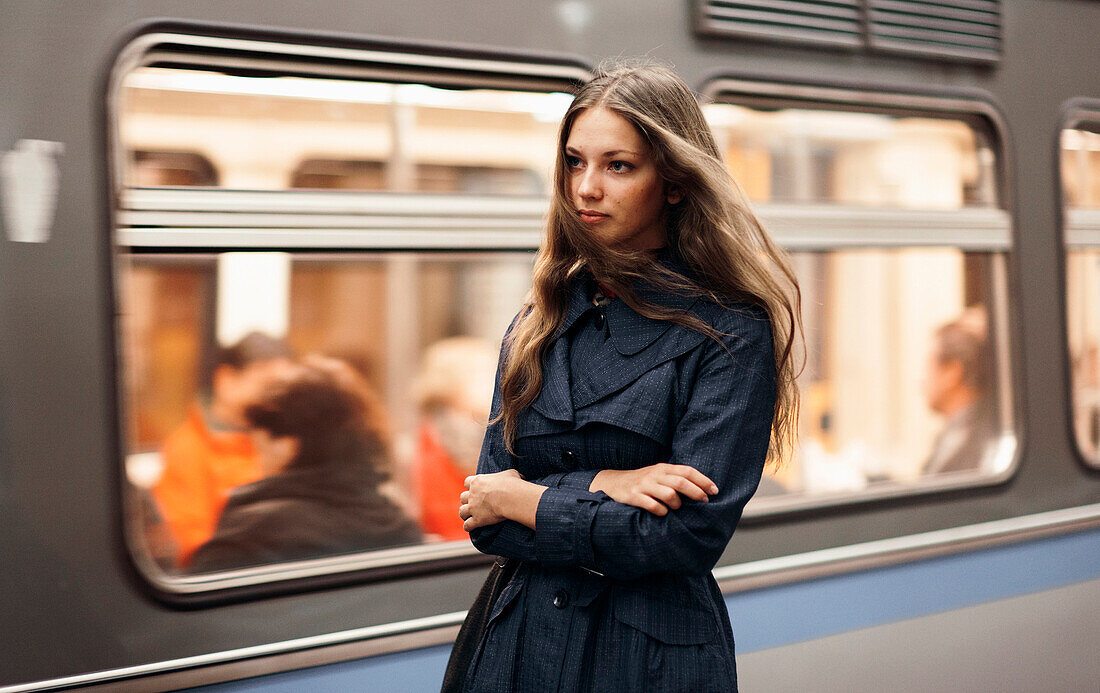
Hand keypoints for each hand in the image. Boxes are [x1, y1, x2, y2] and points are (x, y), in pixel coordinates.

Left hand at [460, 469, 522, 531]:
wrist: (510, 498)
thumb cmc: (512, 484)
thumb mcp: (511, 474)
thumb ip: (509, 476)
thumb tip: (520, 476)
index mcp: (478, 481)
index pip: (467, 482)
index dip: (471, 486)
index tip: (476, 488)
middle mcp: (472, 494)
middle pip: (462, 497)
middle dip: (467, 500)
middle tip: (474, 503)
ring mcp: (473, 507)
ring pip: (462, 512)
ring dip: (465, 514)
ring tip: (470, 516)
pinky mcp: (477, 519)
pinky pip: (467, 525)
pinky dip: (469, 527)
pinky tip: (472, 527)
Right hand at [589, 463, 717, 515]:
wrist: (612, 482)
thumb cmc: (642, 482)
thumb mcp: (658, 475)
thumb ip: (676, 478)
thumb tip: (702, 489)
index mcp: (663, 468)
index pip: (687, 471)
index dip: (703, 481)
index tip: (715, 491)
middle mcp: (654, 475)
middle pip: (681, 482)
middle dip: (696, 493)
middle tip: (704, 501)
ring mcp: (644, 485)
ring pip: (669, 494)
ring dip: (677, 504)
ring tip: (676, 508)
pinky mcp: (634, 496)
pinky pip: (653, 506)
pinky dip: (661, 511)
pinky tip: (662, 513)